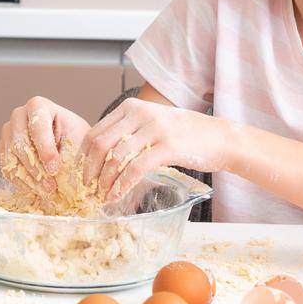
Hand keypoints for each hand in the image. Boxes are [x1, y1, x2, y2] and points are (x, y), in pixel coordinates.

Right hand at [0, 97, 88, 194]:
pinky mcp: (3, 148)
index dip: (45, 149)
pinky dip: (21, 182)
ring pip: (11, 157)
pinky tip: (36, 190)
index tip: (55, 169)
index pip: (37, 126)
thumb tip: (61, 176)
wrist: (66, 141)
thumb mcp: (76, 141)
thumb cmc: (73, 138)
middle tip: (51, 187)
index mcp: (38, 106)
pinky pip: (7, 167)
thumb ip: (68, 154)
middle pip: (19, 142)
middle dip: (36, 168)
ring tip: (46, 192)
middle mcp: (18, 115)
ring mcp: (8, 132)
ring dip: (29, 178)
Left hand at [82, 98, 237, 201]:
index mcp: (132, 107)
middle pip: (100, 144)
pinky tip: (117, 196)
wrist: (221, 137)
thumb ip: (129, 130)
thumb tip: (100, 153)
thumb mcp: (153, 122)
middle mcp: (140, 113)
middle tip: (87, 188)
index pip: (96, 131)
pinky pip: (135, 168)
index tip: (81, 173)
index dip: (84, 155)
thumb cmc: (185, 134)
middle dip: (89, 169)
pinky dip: (122, 185)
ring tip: (102, 196)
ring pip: (115, 158)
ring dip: (104, 181)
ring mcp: (154, 129)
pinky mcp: (168, 146)